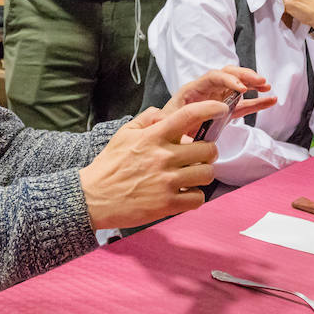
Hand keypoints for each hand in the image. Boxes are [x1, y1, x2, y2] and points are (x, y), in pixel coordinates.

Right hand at [79, 100, 227, 228]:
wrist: (93, 198)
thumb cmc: (109, 166)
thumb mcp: (123, 135)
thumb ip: (145, 120)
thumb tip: (163, 113)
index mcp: (153, 137)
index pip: (188, 116)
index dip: (210, 109)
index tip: (220, 109)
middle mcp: (163, 157)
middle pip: (207, 150)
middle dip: (208, 152)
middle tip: (200, 156)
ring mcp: (167, 182)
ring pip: (207, 174)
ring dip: (203, 174)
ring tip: (191, 175)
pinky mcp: (167, 204)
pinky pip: (198, 198)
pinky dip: (194, 196)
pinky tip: (184, 193)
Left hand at [159, 65, 275, 121]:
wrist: (164, 135)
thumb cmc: (165, 127)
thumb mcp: (165, 125)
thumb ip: (168, 124)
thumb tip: (169, 128)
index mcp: (192, 90)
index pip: (212, 77)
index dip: (228, 80)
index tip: (241, 89)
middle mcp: (206, 91)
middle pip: (228, 74)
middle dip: (244, 75)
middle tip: (260, 81)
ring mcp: (217, 99)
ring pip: (238, 86)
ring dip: (253, 83)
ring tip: (267, 86)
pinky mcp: (225, 110)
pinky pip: (243, 104)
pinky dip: (257, 102)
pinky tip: (271, 100)